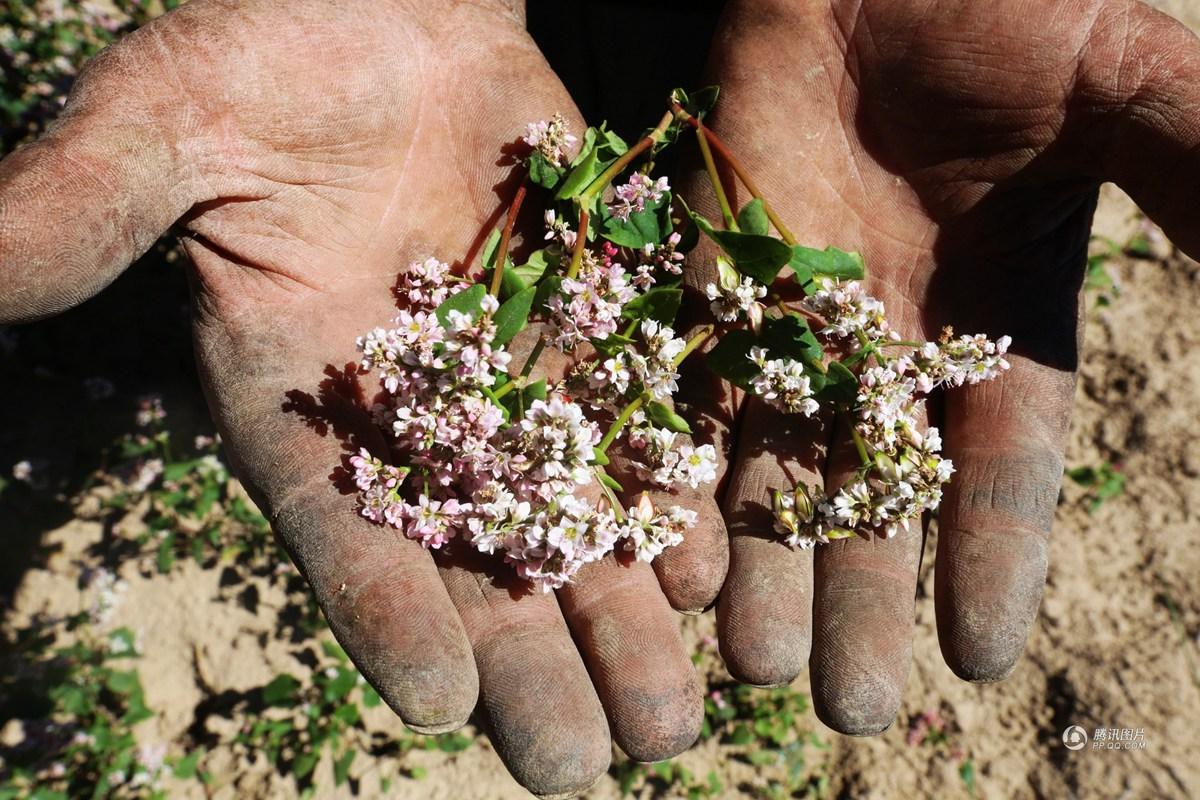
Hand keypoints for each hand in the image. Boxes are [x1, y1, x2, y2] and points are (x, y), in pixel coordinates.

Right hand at [0, 1, 725, 791]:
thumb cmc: (266, 53)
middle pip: (473, 565)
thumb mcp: (165, 124)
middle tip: (584, 763)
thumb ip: (72, 210)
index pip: (337, 531)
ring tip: (675, 716)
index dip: (380, 614)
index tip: (433, 704)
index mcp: (302, 400)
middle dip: (529, 665)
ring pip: (573, 528)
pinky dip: (676, 510)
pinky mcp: (593, 337)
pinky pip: (640, 442)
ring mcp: (514, 385)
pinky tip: (720, 580)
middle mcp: (415, 421)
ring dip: (624, 620)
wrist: (391, 7)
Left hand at [680, 0, 1199, 732]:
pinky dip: (681, 472)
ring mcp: (789, 311)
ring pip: (772, 463)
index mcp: (998, 315)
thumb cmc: (1007, 2)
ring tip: (747, 667)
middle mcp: (890, 337)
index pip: (999, 467)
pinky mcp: (704, 275)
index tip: (977, 662)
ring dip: (762, 563)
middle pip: (875, 496)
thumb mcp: (1134, 91)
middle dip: (862, 599)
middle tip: (846, 710)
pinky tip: (669, 557)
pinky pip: (688, 393)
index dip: (987, 562)